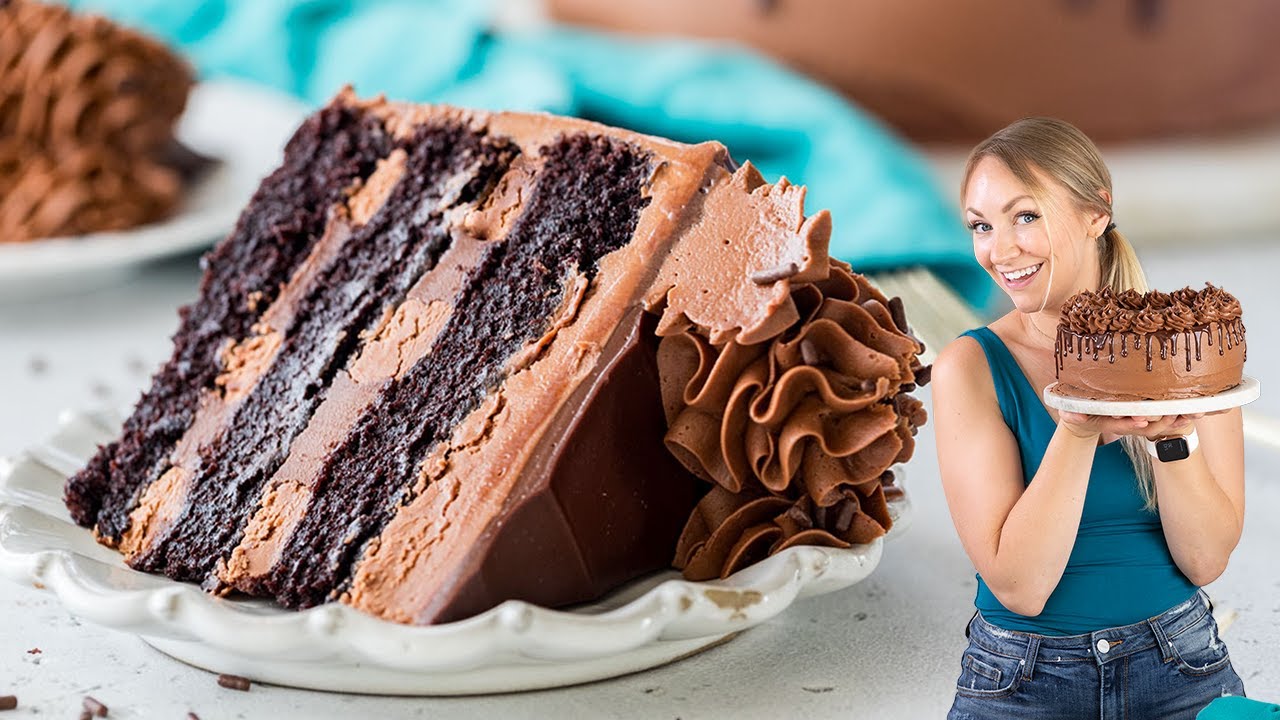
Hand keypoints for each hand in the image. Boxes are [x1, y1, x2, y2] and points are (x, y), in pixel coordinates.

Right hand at [1059, 412, 1201, 440]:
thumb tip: (1071, 417)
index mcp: (1109, 422)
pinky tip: (1190, 412)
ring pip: (1156, 424)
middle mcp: (1125, 424)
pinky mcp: (1143, 416)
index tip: (1141, 422)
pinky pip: (1162, 418)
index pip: (1120, 425)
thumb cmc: (1078, 411)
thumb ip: (1071, 414)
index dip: (1130, 424)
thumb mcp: (1071, 412)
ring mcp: (1135, 421)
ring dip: (1172, 421)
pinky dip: (1176, 416)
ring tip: (1188, 414)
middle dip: (1159, 423)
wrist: (1086, 419)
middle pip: (1144, 427)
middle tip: (1172, 416)